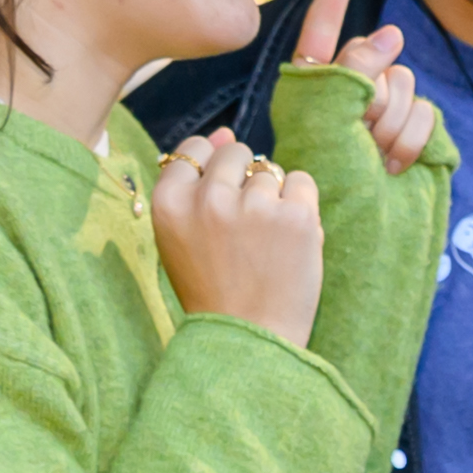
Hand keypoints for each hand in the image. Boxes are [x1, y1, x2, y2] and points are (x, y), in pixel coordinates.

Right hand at [151, 120, 326, 342]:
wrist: (249, 342)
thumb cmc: (214, 291)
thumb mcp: (184, 239)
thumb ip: (195, 184)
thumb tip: (224, 131)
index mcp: (169, 205)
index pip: (194, 150)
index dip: (211, 172)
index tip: (218, 205)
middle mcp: (208, 200)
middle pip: (235, 153)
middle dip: (244, 181)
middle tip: (244, 232)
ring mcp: (253, 206)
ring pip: (270, 170)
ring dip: (274, 199)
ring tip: (265, 245)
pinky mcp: (295, 216)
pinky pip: (302, 182)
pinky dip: (301, 205)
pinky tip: (289, 240)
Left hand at [294, 0, 445, 176]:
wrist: (357, 246)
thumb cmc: (326, 186)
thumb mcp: (327, 119)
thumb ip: (353, 70)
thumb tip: (389, 33)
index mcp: (311, 89)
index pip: (325, 26)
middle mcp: (347, 99)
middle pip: (377, 58)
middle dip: (374, 95)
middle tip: (359, 138)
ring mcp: (382, 120)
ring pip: (406, 85)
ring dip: (393, 124)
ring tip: (373, 162)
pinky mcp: (414, 139)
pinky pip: (427, 112)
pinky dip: (414, 140)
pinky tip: (394, 169)